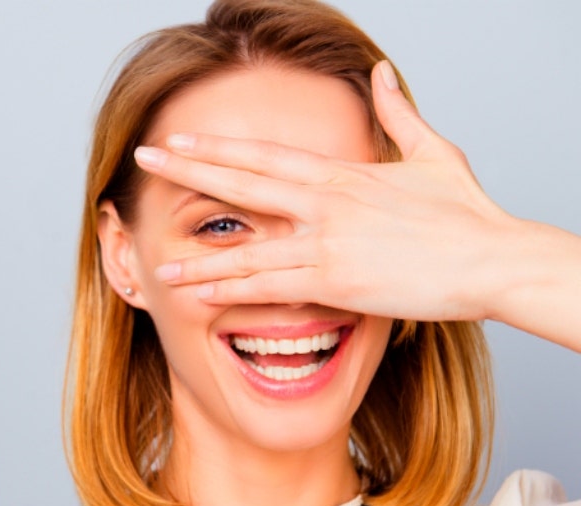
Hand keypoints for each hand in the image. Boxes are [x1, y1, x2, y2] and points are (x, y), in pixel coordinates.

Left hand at [135, 60, 522, 322]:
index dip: (217, 147)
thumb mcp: (434, 152)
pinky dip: (232, 292)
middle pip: (242, 184)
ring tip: (158, 262)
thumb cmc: (468, 214)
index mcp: (342, 174)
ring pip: (247, 249)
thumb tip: (381, 73)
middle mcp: (326, 204)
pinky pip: (270, 288)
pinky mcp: (337, 282)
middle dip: (189, 172)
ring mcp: (328, 243)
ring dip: (198, 258)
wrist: (495, 261)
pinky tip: (199, 297)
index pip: (264, 156)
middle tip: (146, 159)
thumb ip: (398, 113)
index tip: (179, 139)